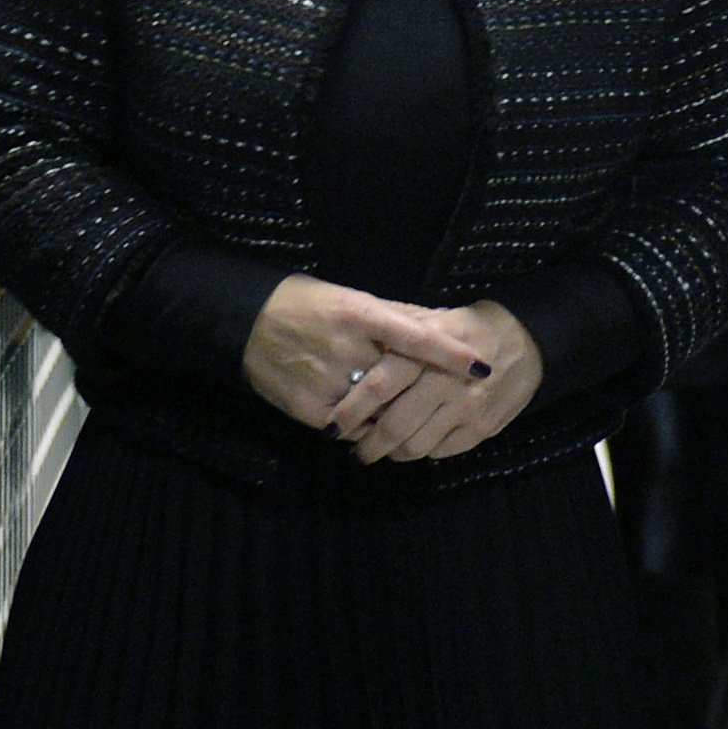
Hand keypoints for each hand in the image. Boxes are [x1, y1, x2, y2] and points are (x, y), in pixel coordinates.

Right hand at [240, 275, 486, 431]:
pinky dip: (364, 429)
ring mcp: (324, 380)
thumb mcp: (350, 298)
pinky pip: (349, 430)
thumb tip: (442, 322)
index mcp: (359, 314)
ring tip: (403, 415)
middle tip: (447, 400)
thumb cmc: (306, 304)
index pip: (415, 336)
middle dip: (424, 394)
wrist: (245, 322)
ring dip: (395, 416)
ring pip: (378, 411)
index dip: (450, 353)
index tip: (481, 367)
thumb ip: (395, 314)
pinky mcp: (306, 408)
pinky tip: (366, 423)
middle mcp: (344, 347)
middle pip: (400, 381)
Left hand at [327, 301, 539, 463]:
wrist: (528, 340)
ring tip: (385, 450)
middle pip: (394, 425)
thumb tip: (350, 361)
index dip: (351, 410)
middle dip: (368, 445)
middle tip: (357, 450)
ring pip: (416, 446)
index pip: (379, 384)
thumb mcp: (432, 320)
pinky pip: (441, 452)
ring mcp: (466, 407)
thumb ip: (396, 338)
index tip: (334, 426)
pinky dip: (423, 452)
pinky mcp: (482, 428)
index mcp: (426, 350)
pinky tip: (418, 442)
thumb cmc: (469, 328)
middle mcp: (444, 380)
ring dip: (393, 454)